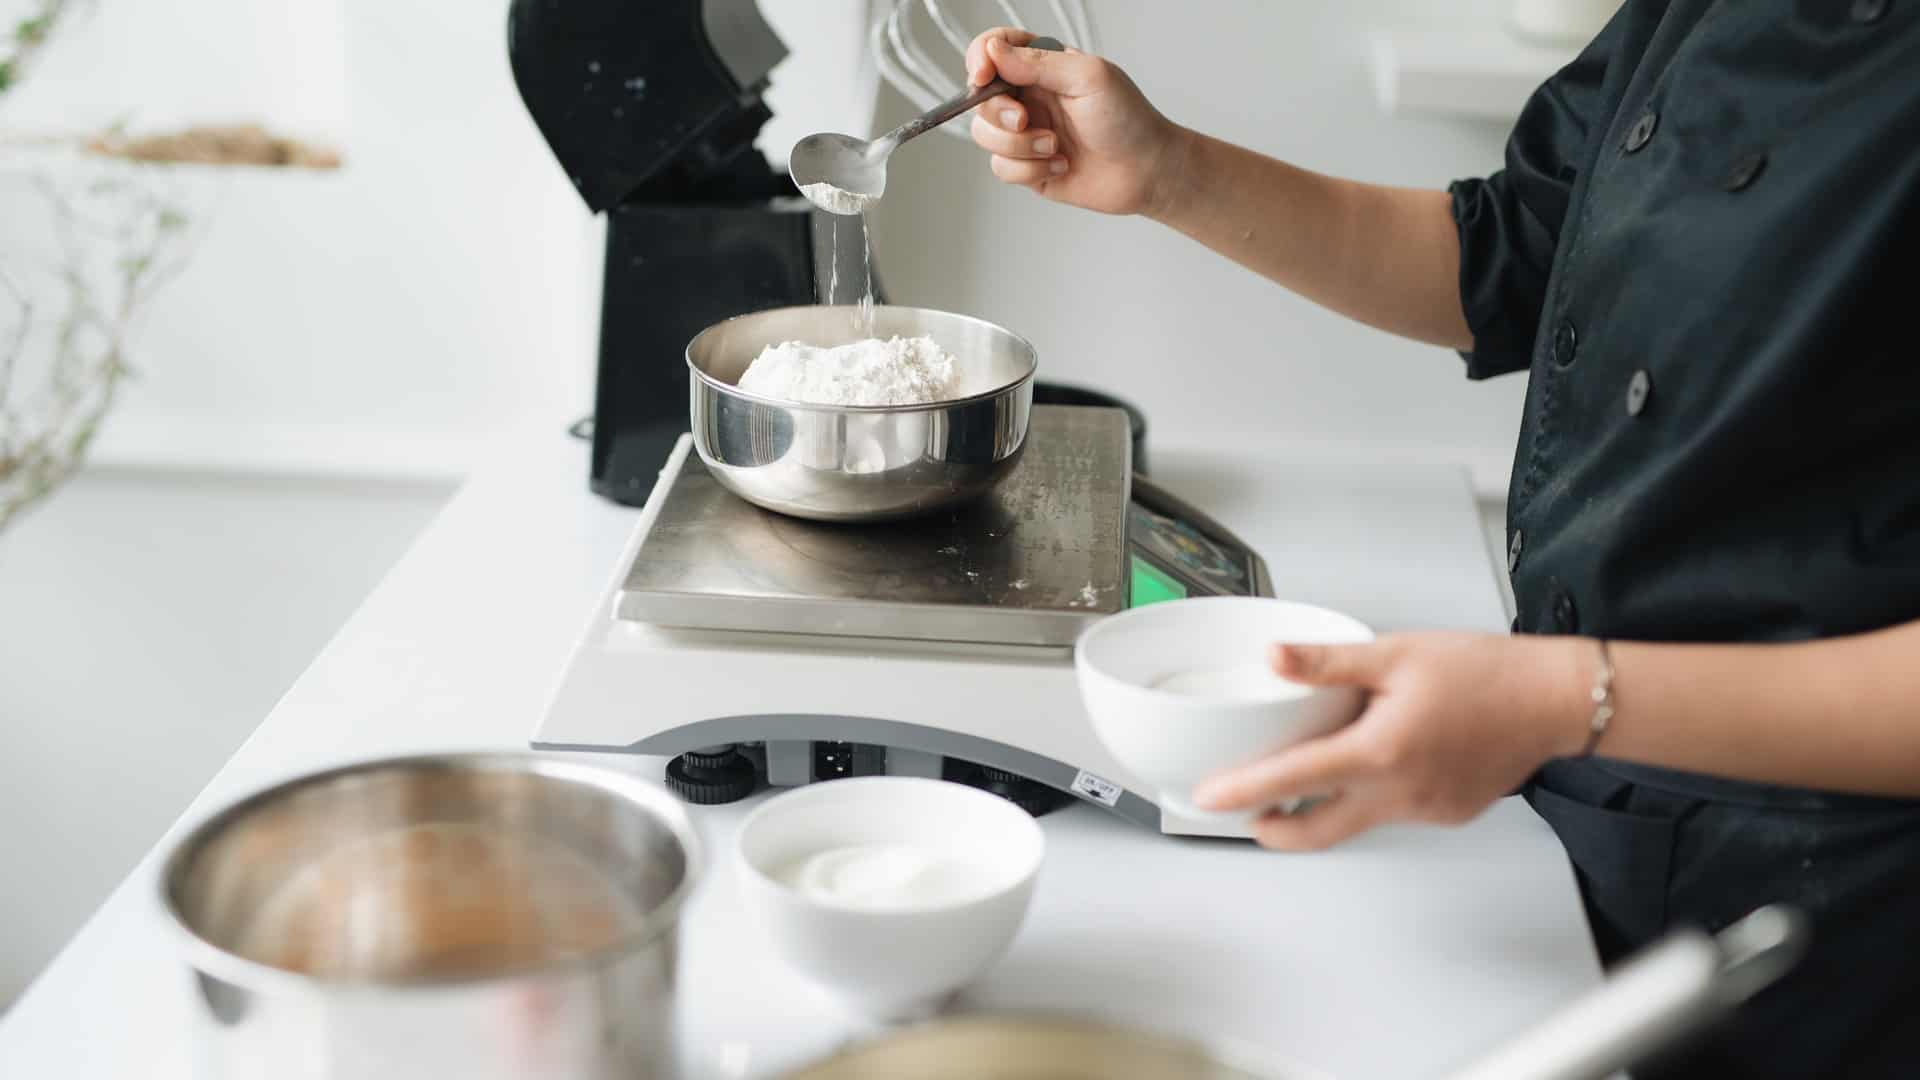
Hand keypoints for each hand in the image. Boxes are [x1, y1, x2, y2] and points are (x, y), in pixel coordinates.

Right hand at [964, 28, 1185, 215]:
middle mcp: (1030, 97)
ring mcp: (1026, 133)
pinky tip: (1060, 165)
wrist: (1146, 171)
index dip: (979, 59)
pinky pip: (1001, 167)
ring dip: (1019, 146)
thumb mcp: (1088, 77)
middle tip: (1028, 120)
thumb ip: (1038, 62)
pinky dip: (1029, 170)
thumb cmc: (1128, 119)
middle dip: (1001, 113)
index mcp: (1043, 66)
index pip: (994, 49)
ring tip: (1055, 147)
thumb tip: (994, 51)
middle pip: (981, 98)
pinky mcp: (1027, 166)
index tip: (983, 75)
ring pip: (985, 135)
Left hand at [1192, 632, 1596, 850]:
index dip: (1243, 791)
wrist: (1556, 699)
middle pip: (1317, 831)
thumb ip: (1329, 662)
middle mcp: (1400, 793)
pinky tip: (1383, 759)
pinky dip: (1373, 794)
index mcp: (1380, 752)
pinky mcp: (1446, 814)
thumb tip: (1274, 659)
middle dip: (1273, 829)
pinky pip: (1394, 812)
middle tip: (1247, 813)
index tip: (1207, 799)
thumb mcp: (1397, 652)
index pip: (1292, 779)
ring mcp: (1425, 811)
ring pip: (1356, 820)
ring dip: (1327, 804)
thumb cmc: (1488, 672)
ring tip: (1318, 765)